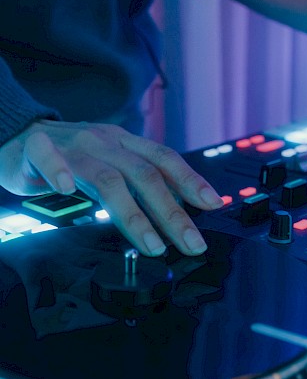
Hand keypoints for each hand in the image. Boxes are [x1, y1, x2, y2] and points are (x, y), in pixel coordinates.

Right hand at [0, 120, 222, 256]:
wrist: (21, 133)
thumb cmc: (73, 156)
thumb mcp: (112, 163)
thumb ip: (136, 182)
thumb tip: (173, 209)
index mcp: (125, 143)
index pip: (165, 159)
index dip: (191, 180)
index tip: (213, 204)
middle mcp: (106, 141)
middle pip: (146, 175)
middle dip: (174, 212)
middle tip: (192, 242)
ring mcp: (75, 144)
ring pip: (109, 178)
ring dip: (134, 215)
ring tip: (153, 245)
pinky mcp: (39, 147)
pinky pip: (50, 157)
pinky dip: (60, 172)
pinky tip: (67, 191)